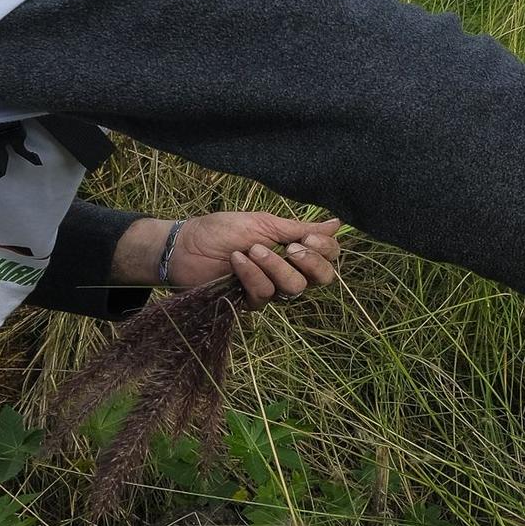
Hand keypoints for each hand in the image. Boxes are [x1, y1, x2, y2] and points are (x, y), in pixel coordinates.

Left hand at [112, 212, 341, 305]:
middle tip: (290, 248)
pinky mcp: (251, 302)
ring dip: (274, 266)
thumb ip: (300, 229)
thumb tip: (338, 224)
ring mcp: (271, 289)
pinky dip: (251, 274)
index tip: (308, 238)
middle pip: (321, 279)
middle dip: (309, 263)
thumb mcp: (265, 224)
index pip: (329, 258)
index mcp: (295, 251)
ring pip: (294, 288)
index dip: (325, 251)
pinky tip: (236, 261)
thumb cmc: (222, 230)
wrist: (186, 245)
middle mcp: (288, 272)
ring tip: (251, 249)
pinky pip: (265, 294)